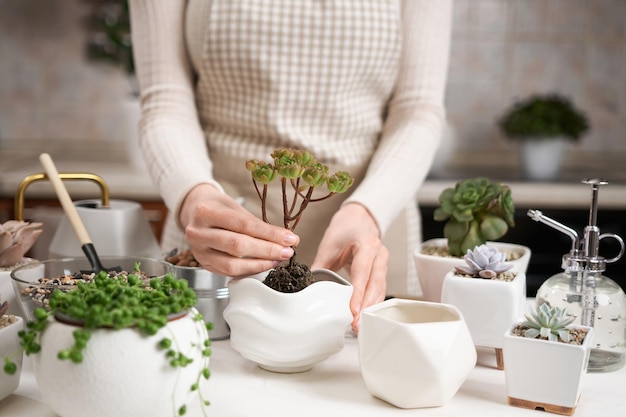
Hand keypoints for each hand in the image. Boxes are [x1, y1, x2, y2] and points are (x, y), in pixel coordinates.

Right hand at [180, 184, 299, 276]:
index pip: (244, 225)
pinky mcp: (203, 264)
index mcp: (206, 212)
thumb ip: (256, 224)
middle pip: (237, 246)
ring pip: (232, 265)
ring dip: (259, 264)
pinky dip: (249, 270)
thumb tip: (286, 239)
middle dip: (267, 250)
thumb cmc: (218, 208)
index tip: (290, 238)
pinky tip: (263, 265)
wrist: (194, 212)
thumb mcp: (235, 207)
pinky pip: (228, 273)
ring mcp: (198, 251)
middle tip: (287, 251)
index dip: (270, 234)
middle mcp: (198, 233)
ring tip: (277, 260)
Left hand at [311, 203, 387, 331]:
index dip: (358, 293)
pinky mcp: (382, 272)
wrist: (359, 219)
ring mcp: (383, 263)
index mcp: (367, 244)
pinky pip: (380, 290)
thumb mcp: (329, 245)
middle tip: (356, 325)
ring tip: (359, 325)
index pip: (362, 272)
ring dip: (370, 308)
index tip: (354, 311)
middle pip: (375, 284)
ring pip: (380, 290)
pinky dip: (372, 304)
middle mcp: (379, 254)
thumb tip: (308, 287)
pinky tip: (365, 316)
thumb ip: (320, 266)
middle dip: (366, 307)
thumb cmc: (345, 229)